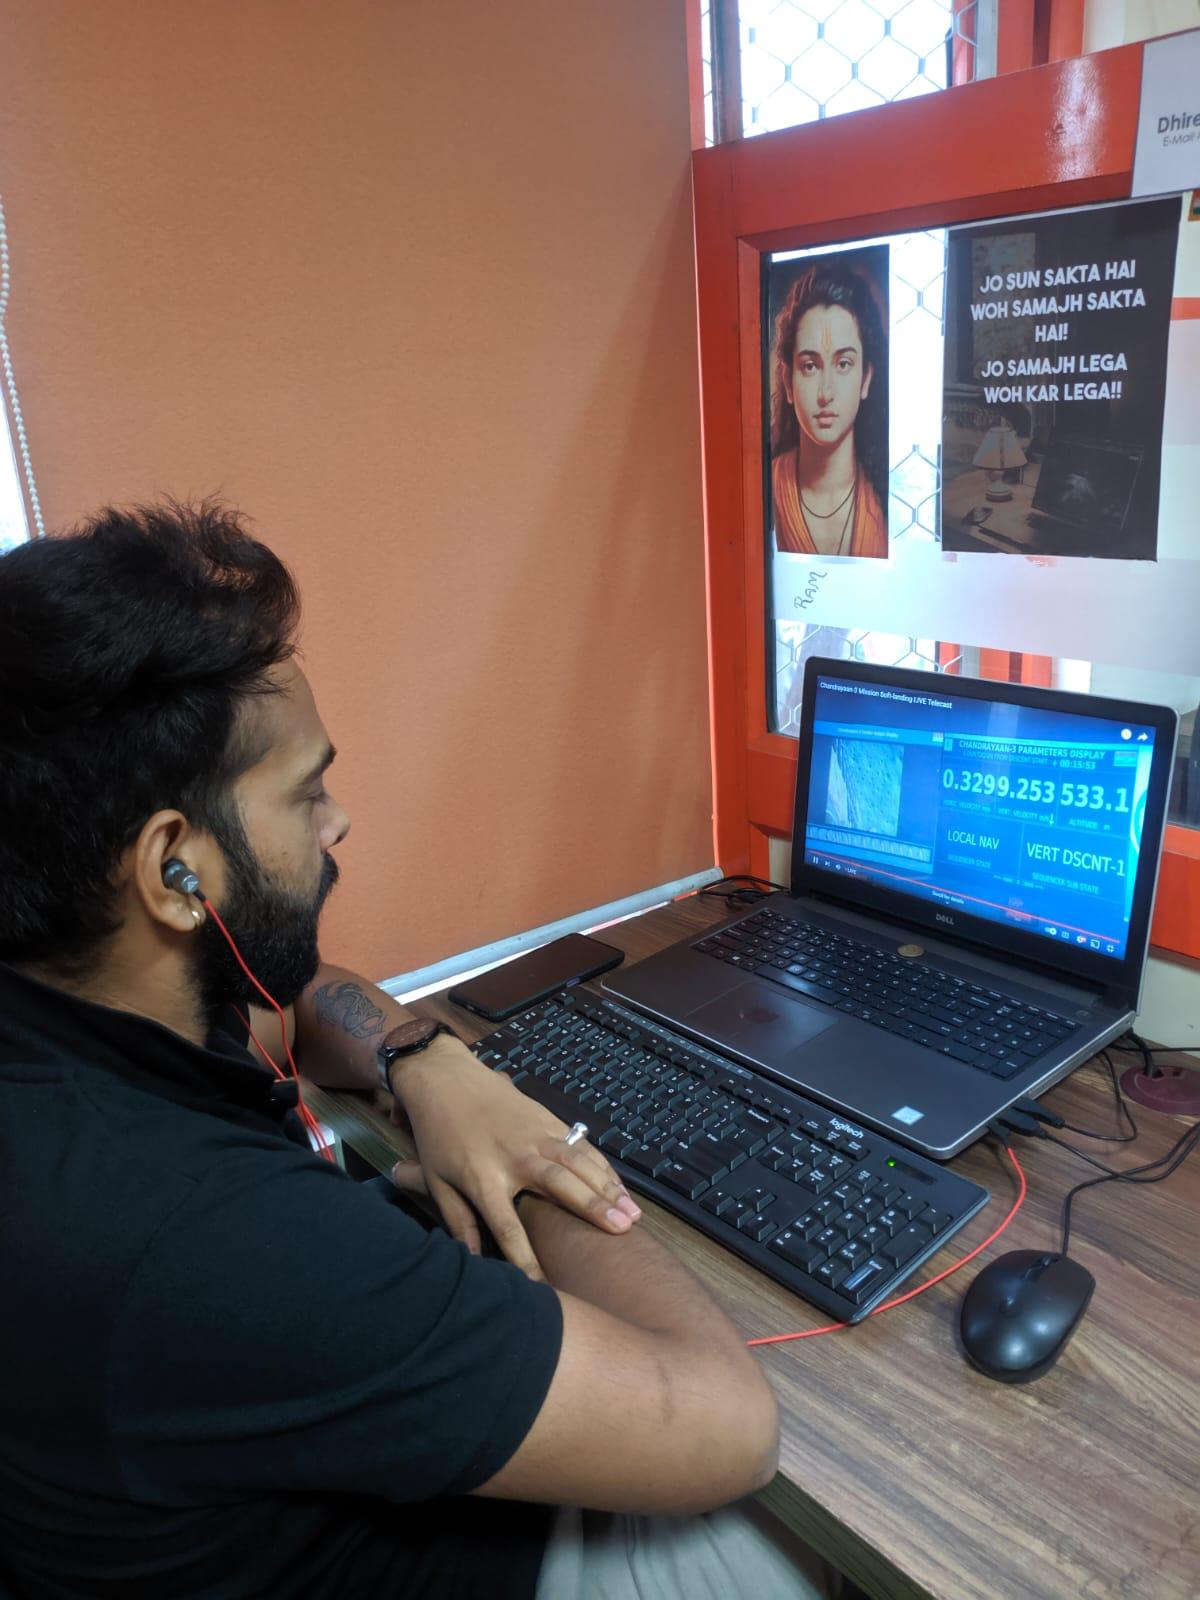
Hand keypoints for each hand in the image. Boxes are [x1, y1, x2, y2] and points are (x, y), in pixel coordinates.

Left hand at [387, 1037, 641, 1277]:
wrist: (445, 1077)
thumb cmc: (438, 1134)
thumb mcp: (438, 1180)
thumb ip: (458, 1221)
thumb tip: (470, 1262)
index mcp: (484, 1178)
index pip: (508, 1228)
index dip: (525, 1260)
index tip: (543, 1290)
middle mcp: (516, 1157)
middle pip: (560, 1187)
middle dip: (592, 1210)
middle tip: (621, 1231)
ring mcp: (535, 1135)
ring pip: (578, 1163)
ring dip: (608, 1187)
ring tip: (632, 1214)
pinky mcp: (547, 1119)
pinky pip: (580, 1145)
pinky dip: (603, 1166)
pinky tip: (620, 1186)